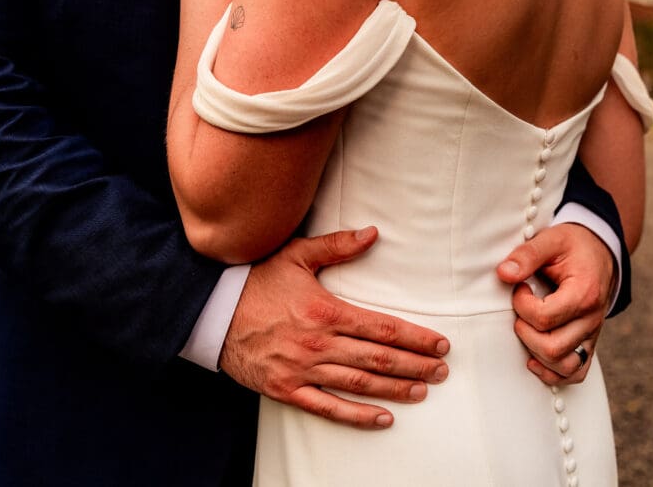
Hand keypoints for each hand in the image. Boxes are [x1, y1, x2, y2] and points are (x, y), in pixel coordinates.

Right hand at [220, 228, 450, 429]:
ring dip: (395, 389)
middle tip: (442, 371)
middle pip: (378, 359)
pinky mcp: (286, 389)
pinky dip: (358, 416)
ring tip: (423, 391)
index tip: (439, 344)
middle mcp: (318, 344)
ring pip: (359, 385)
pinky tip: (383, 418)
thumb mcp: (295, 255)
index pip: (382, 328)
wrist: (211, 312)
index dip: (415, 338)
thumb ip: (337, 246)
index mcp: (325, 311)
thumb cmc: (255, 281)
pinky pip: (328, 408)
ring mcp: (302, 370)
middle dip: (415, 366)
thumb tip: (373, 233)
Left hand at [496, 223, 614, 384]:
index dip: (522, 305)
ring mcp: (592, 334)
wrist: (599, 252)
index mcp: (584, 293)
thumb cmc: (573, 246)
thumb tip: (503, 274)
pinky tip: (534, 357)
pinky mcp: (589, 343)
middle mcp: (592, 319)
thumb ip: (527, 255)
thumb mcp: (551, 240)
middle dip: (525, 331)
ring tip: (527, 329)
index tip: (520, 288)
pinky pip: (576, 373)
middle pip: (552, 348)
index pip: (544, 318)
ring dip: (536, 353)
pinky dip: (553, 372)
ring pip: (563, 366)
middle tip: (521, 309)